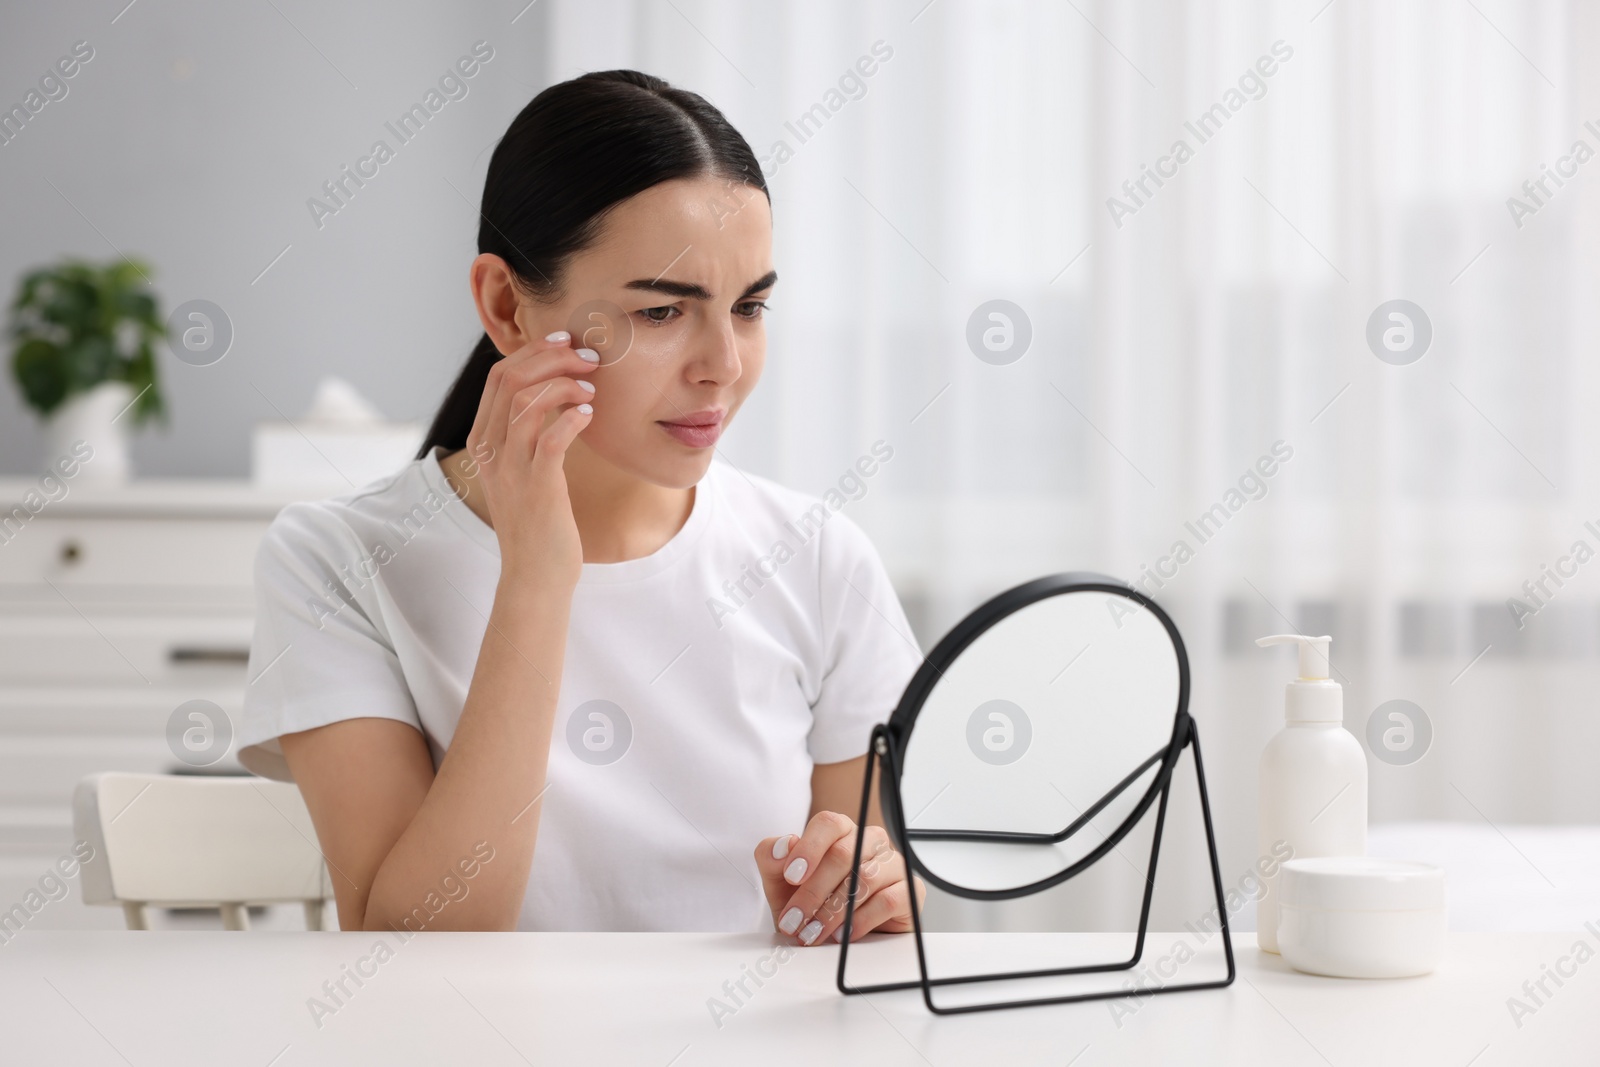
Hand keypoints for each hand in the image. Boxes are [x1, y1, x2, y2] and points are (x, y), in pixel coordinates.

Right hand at [461, 331, 597, 585]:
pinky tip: (590, 415)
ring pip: (529, 402)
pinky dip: (572, 418)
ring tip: (592, 389)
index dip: (534, 351)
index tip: (566, 342)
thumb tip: (552, 392)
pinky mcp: (537, 488)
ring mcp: (510, 469)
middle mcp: (490, 450)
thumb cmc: (538, 521)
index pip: (499, 376)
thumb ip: (527, 432)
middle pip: (511, 379)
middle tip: (588, 358)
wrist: (535, 575)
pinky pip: (551, 438)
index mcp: (483, 440)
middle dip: (553, 358)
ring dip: (565, 385)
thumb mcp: (523, 470)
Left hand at [755, 811, 923, 945]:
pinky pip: (888, 900)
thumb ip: (772, 858)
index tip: (791, 876)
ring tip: (814, 932)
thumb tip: (783, 845)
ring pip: (865, 878)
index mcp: (839, 831)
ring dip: (833, 911)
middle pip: (843, 855)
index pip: (828, 824)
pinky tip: (844, 934)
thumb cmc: (809, 902)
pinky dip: (861, 920)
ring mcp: (891, 863)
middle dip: (813, 892)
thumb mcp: (779, 882)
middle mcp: (868, 841)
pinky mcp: (909, 889)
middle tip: (794, 920)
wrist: (834, 934)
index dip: (809, 848)